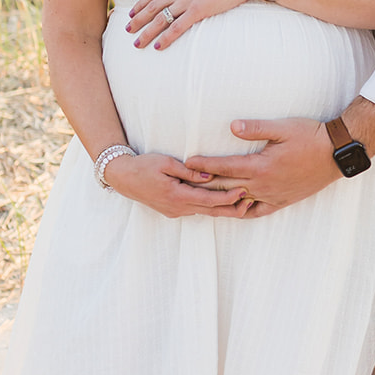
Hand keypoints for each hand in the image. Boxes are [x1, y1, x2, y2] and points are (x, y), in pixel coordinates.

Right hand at [104, 150, 252, 217]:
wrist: (122, 178)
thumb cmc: (143, 166)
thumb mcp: (166, 163)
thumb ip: (189, 171)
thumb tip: (210, 175)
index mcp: (177, 196)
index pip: (209, 199)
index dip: (228, 197)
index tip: (244, 191)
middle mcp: (177, 208)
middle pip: (210, 211)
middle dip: (232, 208)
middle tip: (251, 203)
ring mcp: (174, 212)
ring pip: (204, 212)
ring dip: (222, 209)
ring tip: (242, 204)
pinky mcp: (172, 211)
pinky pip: (195, 210)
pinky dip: (210, 207)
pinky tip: (222, 204)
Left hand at [126, 0, 263, 48]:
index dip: (141, 4)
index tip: (132, 13)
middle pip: (152, 7)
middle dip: (137, 20)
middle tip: (127, 30)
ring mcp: (186, 0)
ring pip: (160, 19)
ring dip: (146, 32)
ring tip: (137, 43)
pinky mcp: (197, 11)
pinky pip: (177, 27)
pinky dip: (166, 38)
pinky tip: (158, 46)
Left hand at [184, 118, 337, 218]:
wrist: (336, 154)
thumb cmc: (310, 136)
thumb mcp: (282, 127)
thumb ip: (255, 128)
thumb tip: (231, 126)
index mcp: (261, 166)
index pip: (224, 167)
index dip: (204, 165)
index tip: (187, 162)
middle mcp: (263, 185)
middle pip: (226, 188)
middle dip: (204, 185)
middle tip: (185, 183)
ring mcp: (272, 195)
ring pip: (238, 202)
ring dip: (219, 201)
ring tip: (201, 199)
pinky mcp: (282, 201)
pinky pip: (257, 211)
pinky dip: (242, 211)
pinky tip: (233, 210)